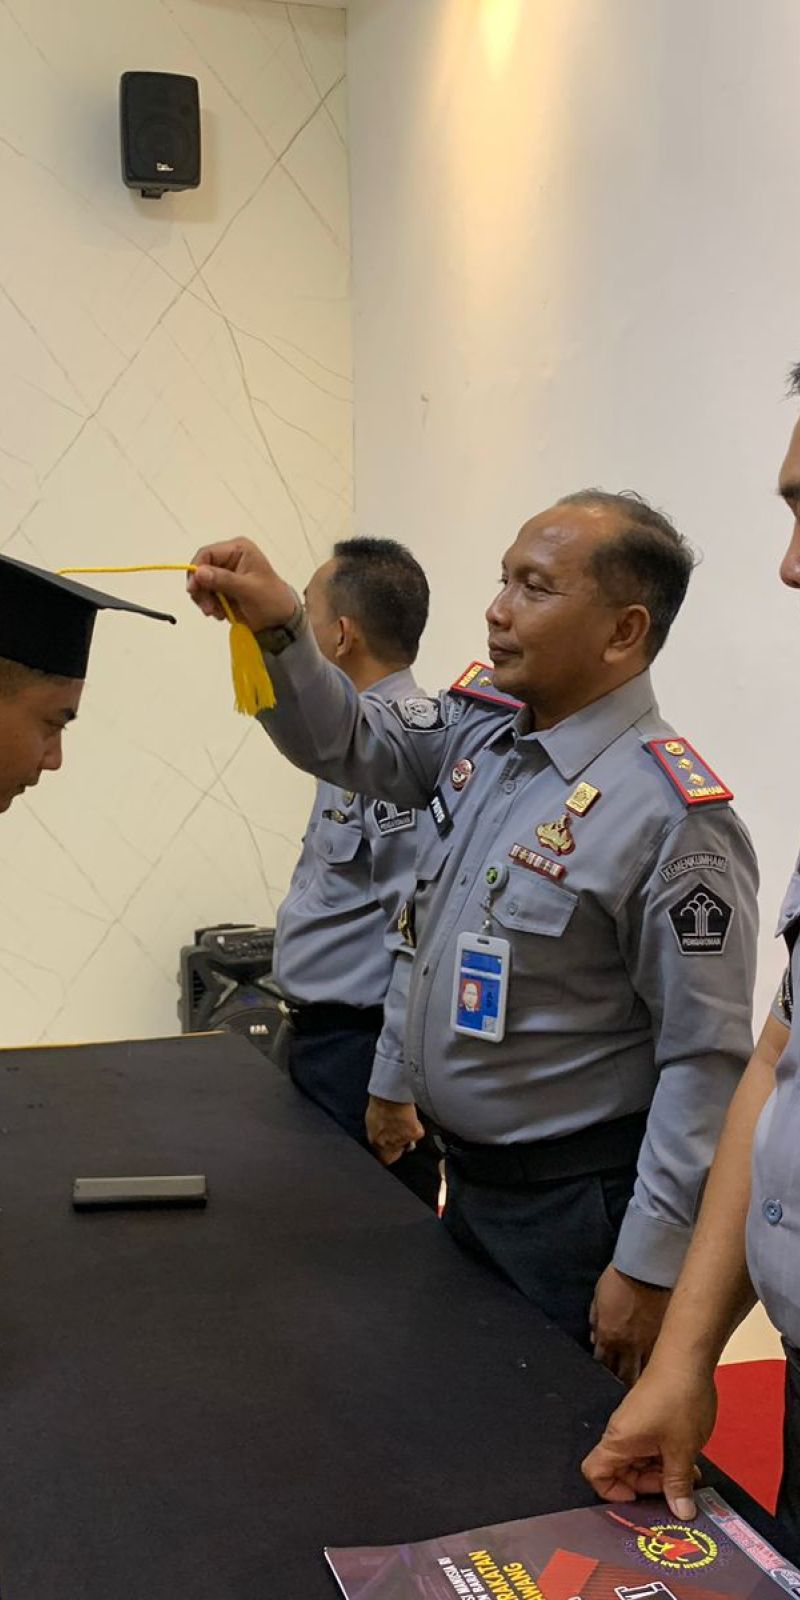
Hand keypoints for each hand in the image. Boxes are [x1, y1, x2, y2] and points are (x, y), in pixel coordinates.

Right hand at [187, 538, 296, 633]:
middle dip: (201, 590)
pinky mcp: (222, 588)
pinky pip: (205, 595)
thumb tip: (199, 572)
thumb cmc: (271, 600)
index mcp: (238, 549)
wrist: (280, 620)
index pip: (207, 553)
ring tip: (218, 613)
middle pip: (200, 569)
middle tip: (208, 608)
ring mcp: (224, 573)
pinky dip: (209, 605)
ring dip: (205, 600)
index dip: (196, 570)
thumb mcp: (248, 589)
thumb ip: (223, 580)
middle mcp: (229, 557)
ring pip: (200, 584)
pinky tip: (221, 614)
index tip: (193, 589)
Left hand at [366, 1096, 424, 1165]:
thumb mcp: (372, 1120)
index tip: (391, 1149)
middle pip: (397, 1153)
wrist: (391, 1093)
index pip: (384, 1159)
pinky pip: (418, 1133)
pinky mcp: (415, 1134)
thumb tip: (379, 1137)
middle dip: (398, 1145)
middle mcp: (388, 1144)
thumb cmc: (380, 1102)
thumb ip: (377, 1133)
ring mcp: (402, 1140)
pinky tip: (410, 1116)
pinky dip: (417, 1126)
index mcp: (376, 1141)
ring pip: (408, 1143)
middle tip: (398, 1131)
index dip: (388, 1153)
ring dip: (407, 1134)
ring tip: (402, 1119)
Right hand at [581, 1355, 716, 1518]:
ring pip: (640, 1459)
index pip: (595, 1473)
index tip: (640, 1498)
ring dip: (662, 1471)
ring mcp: (636, 1423)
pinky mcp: (650, 1415)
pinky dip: (667, 1456)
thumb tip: (681, 1514)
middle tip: (675, 1488)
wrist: (687, 1357)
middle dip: (647, 1484)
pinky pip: (651, 1445)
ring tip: (689, 1475)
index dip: (611, 1492)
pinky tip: (690, 1458)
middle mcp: (622, 1433)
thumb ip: (678, 1484)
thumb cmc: (678, 1402)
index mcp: (619, 1441)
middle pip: (621, 1470)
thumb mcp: (681, 1449)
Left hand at [590, 1264, 670, 1386]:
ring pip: (642, 1373)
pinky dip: (658, 1369)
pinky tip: (660, 1378)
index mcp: (608, 1336)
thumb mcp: (598, 1297)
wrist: (646, 1269)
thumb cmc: (618, 1279)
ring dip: (640, 1383)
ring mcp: (648, 1345)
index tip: (603, 1378)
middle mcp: (626, 1346)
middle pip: (621, 1374)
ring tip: (642, 1395)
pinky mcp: (665, 1340)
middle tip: (622, 1395)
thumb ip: (595, 1319)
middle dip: (620, 1384)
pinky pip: (660, 1361)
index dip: (602, 1371)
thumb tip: (594, 1338)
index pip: (602, 1363)